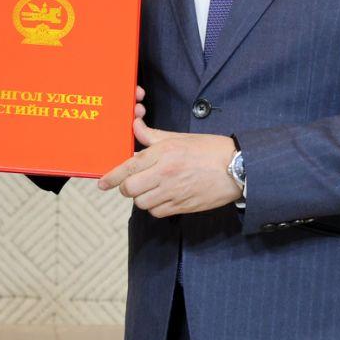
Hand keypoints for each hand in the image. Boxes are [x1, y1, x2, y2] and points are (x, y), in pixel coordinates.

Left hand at [97, 119, 239, 216]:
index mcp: (163, 153)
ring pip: (142, 203)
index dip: (112, 177)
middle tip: (133, 184)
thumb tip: (134, 126)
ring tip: (151, 189)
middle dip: (127, 188)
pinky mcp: (182, 206)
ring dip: (142, 198)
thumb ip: (153, 135)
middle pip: (131, 190)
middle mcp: (165, 174)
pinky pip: (158, 212)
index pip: (129, 167)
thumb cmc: (209, 150)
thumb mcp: (179, 137)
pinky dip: (156, 208)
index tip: (102, 183)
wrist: (237, 168)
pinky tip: (163, 198)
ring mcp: (173, 192)